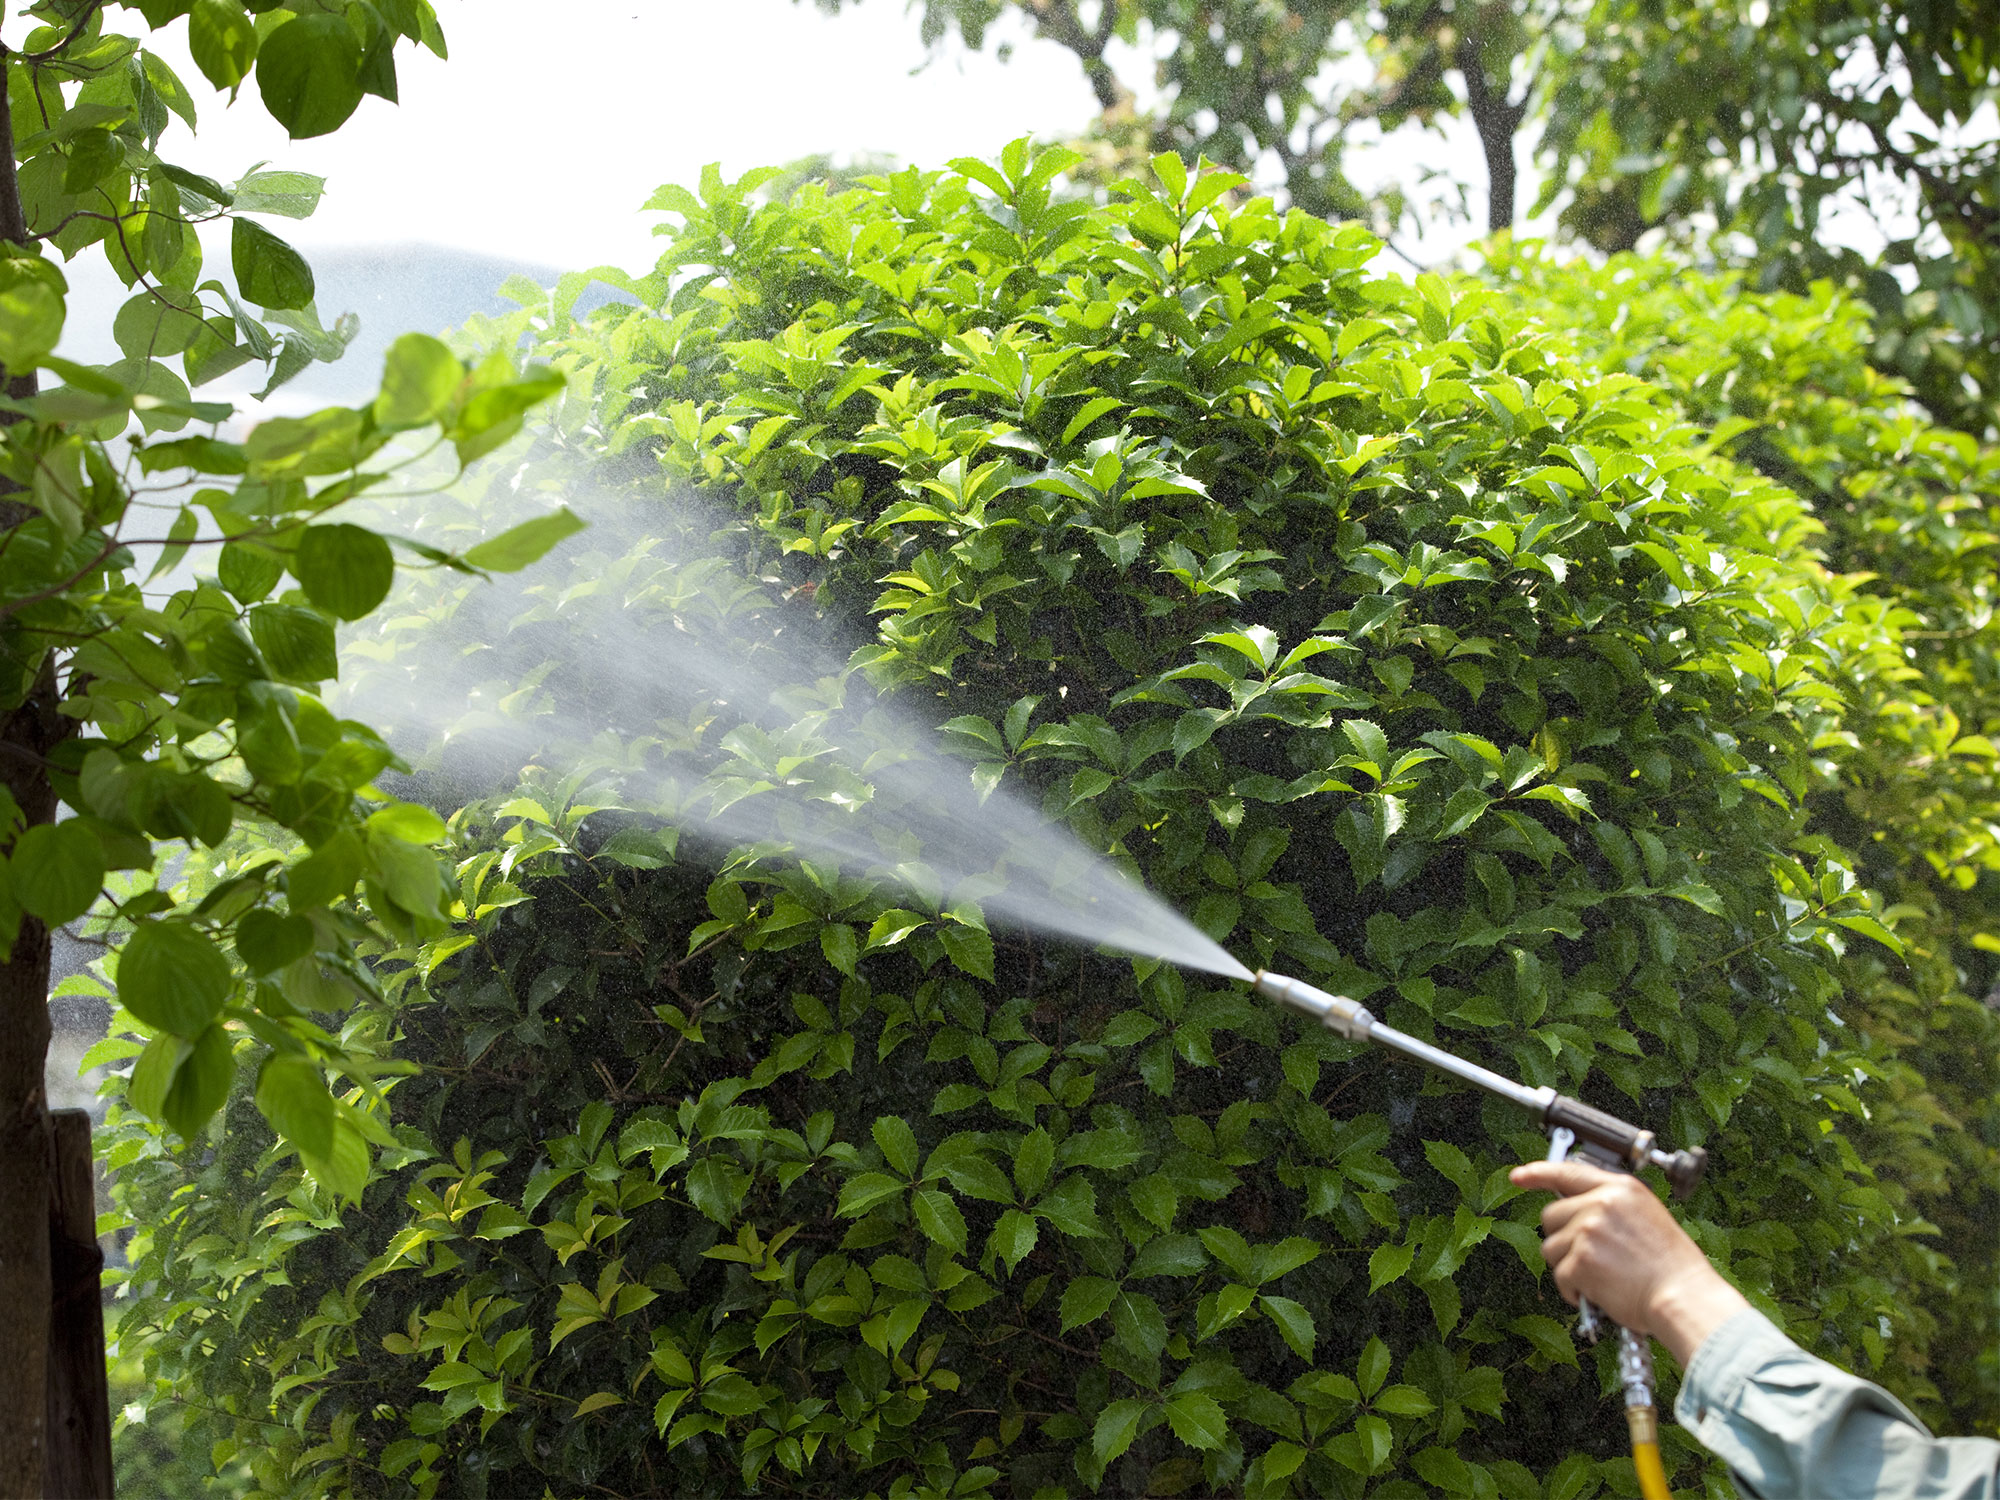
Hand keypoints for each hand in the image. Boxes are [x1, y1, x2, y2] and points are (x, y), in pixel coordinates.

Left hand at [1509, 1159, 1749, 1365]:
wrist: (1684, 1298)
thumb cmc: (1673, 1267)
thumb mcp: (1646, 1216)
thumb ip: (1611, 1206)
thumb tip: (1577, 1207)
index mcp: (1621, 1189)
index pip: (1568, 1171)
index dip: (1538, 1173)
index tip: (1520, 1176)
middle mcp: (1601, 1204)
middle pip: (1551, 1215)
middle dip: (1562, 1237)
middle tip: (1588, 1256)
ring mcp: (1588, 1231)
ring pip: (1550, 1247)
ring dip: (1567, 1266)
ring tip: (1600, 1275)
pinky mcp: (1580, 1260)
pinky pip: (1559, 1275)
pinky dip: (1573, 1289)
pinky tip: (1598, 1292)